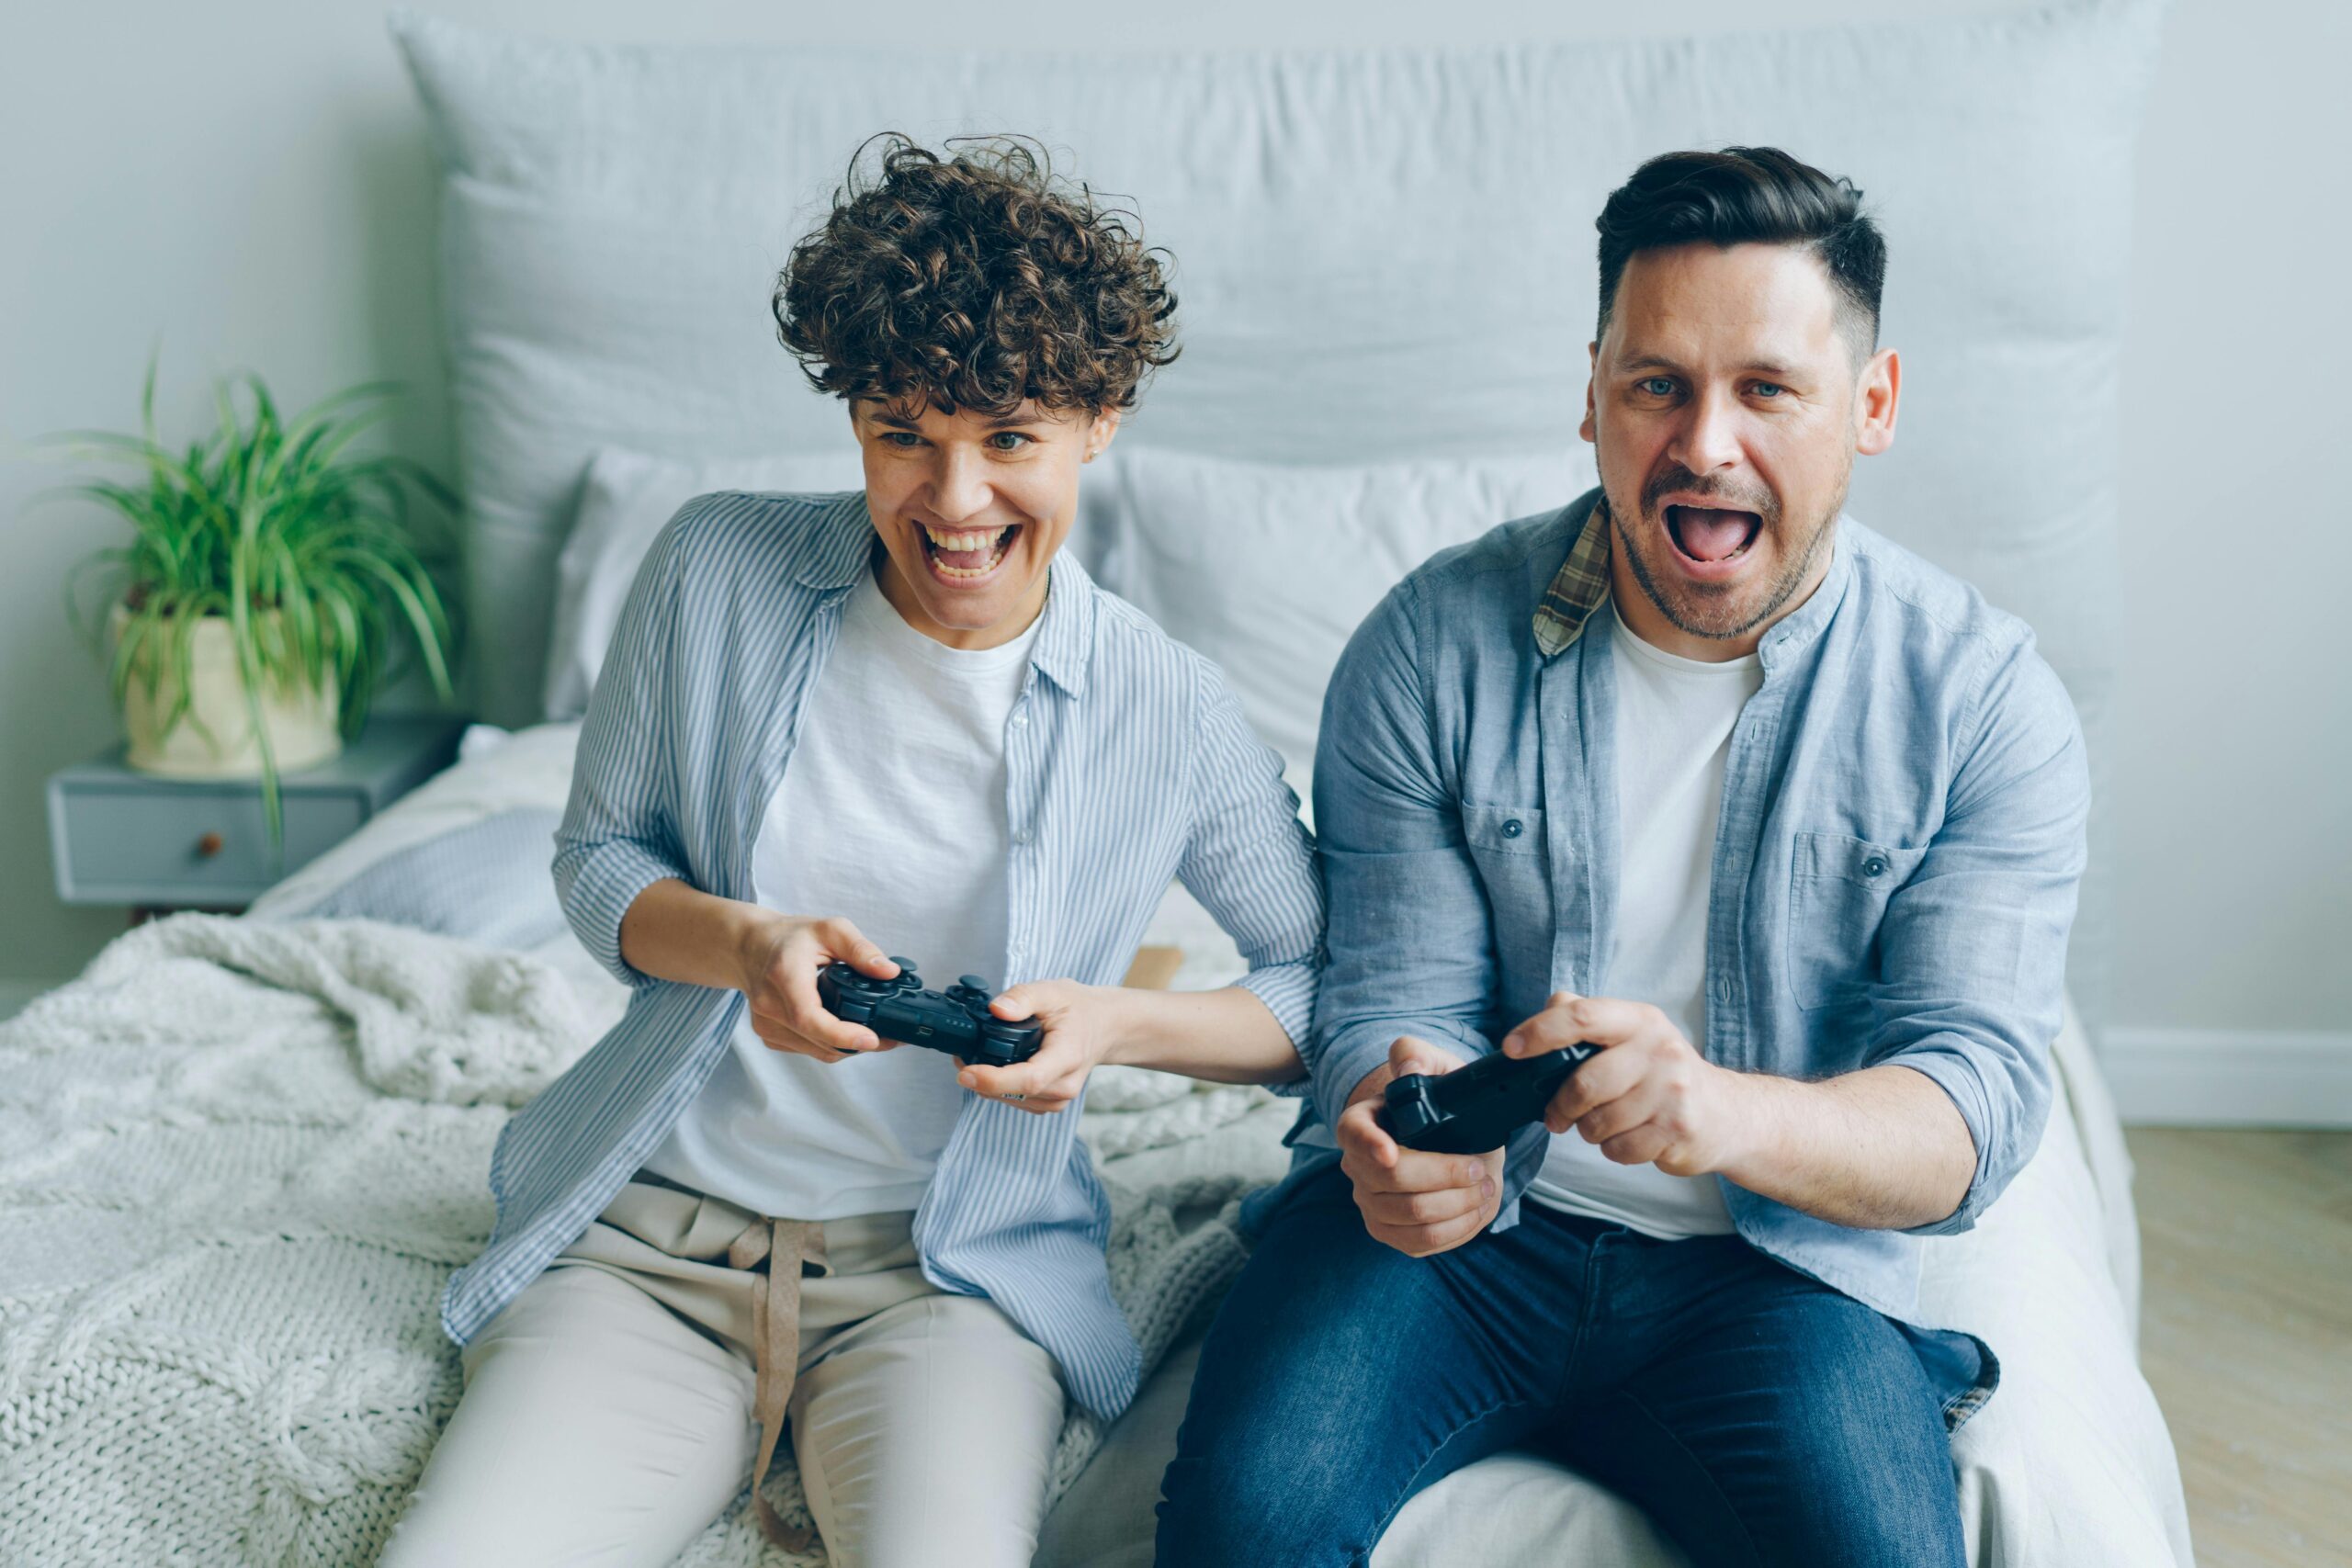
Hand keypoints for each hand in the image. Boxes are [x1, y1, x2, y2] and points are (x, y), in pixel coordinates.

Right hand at [735, 913, 901, 1061]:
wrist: (749, 947)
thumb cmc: (788, 937)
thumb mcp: (829, 929)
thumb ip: (860, 949)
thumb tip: (889, 971)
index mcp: (784, 976)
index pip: (809, 1017)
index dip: (842, 1034)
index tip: (872, 1039)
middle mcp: (770, 1005)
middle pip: (817, 1040)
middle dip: (858, 1043)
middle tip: (890, 1037)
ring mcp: (766, 1024)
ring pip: (815, 1050)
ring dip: (846, 1048)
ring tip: (872, 1033)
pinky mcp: (768, 1035)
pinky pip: (806, 1049)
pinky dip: (828, 1045)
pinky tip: (843, 1031)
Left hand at [959, 979, 1125, 1113]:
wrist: (1105, 1027)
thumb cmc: (1080, 1010)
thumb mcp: (1053, 991)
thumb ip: (1023, 998)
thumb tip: (996, 1009)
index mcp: (1068, 1056)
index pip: (1029, 1079)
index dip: (993, 1080)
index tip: (966, 1072)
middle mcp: (1065, 1085)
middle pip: (1015, 1093)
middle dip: (982, 1079)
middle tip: (962, 1055)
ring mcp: (1059, 1098)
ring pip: (1012, 1100)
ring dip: (988, 1085)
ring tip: (976, 1059)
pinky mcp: (1051, 1103)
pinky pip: (1018, 1102)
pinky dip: (1001, 1088)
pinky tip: (995, 1069)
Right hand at [1335, 1037, 1502, 1257]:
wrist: (1453, 1135)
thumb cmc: (1441, 1099)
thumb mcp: (1435, 1065)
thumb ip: (1417, 1055)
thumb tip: (1409, 1071)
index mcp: (1360, 1123)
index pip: (1353, 1135)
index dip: (1369, 1146)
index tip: (1392, 1153)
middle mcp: (1357, 1167)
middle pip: (1392, 1182)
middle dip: (1445, 1176)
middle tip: (1481, 1167)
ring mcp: (1372, 1204)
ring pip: (1412, 1217)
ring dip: (1458, 1205)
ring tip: (1486, 1187)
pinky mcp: (1394, 1234)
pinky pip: (1423, 1243)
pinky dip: (1458, 1229)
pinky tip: (1477, 1208)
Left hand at [1501, 992, 1749, 1176]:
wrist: (1727, 1114)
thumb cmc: (1664, 1073)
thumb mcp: (1634, 1035)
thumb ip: (1589, 1018)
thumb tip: (1550, 1006)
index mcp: (1640, 1020)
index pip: (1582, 1017)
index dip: (1540, 1032)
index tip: (1511, 1049)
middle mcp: (1659, 1050)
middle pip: (1585, 1083)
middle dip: (1560, 1105)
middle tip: (1556, 1116)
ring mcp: (1672, 1091)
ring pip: (1599, 1122)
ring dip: (1589, 1130)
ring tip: (1602, 1124)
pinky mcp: (1678, 1130)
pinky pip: (1619, 1149)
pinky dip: (1613, 1150)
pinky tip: (1629, 1138)